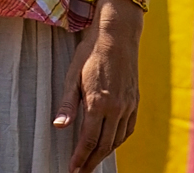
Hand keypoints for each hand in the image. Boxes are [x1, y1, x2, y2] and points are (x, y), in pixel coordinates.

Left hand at [55, 0, 142, 172]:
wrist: (117, 35)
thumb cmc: (90, 53)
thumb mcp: (72, 76)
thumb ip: (67, 104)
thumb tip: (59, 127)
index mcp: (98, 103)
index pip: (88, 140)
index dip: (80, 158)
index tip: (73, 169)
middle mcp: (115, 108)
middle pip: (104, 145)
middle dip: (91, 161)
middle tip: (81, 172)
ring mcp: (128, 105)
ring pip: (117, 139)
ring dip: (105, 153)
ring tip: (93, 161)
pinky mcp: (135, 101)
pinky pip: (129, 129)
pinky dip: (119, 141)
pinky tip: (111, 143)